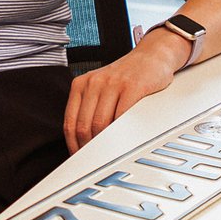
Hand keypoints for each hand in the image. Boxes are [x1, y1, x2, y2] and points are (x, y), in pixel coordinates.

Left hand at [63, 40, 179, 152]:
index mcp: (81, 84)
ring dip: (105, 144)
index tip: (79, 159)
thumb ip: (90, 109)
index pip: (70, 122)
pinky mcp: (132, 86)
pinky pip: (122, 116)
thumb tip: (84, 142)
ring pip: (101, 124)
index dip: (73, 145)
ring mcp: (113, 84)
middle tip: (96, 163)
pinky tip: (124, 141)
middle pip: (84, 126)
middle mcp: (94, 83)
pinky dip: (122, 133)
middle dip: (89, 149)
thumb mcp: (100, 88)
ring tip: (110, 155)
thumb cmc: (126, 77)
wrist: (151, 56)